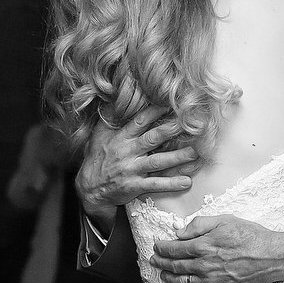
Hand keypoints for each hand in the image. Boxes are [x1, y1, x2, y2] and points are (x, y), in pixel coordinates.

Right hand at [73, 106, 195, 227]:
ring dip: (177, 157)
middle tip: (189, 124)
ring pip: (157, 162)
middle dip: (171, 131)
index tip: (171, 103)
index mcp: (121, 137)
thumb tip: (115, 93)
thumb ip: (110, 116)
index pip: (140, 121)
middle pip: (152, 139)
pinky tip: (186, 181)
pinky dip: (171, 183)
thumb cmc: (97, 158)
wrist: (89, 188)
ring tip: (194, 153)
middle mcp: (127, 152)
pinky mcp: (134, 187)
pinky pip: (155, 184)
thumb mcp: (99, 134)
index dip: (155, 112)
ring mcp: (131, 170)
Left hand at [151, 215, 283, 282]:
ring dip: (168, 277)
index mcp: (204, 245)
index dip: (162, 248)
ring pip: (181, 282)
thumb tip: (180, 232)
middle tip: (154, 260)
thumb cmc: (251, 236)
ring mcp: (211, 281)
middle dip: (160, 262)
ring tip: (163, 273)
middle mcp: (204, 265)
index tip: (157, 246)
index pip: (174, 249)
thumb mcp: (226, 220)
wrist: (273, 257)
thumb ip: (200, 224)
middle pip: (174, 266)